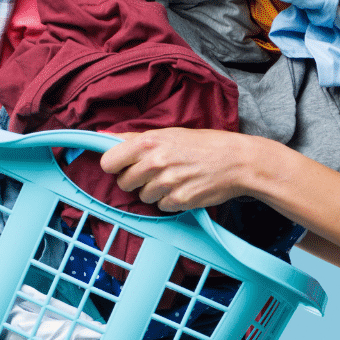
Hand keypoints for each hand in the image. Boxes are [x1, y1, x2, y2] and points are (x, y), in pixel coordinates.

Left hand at [96, 129, 263, 212]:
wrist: (237, 161)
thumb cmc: (203, 144)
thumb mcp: (168, 133)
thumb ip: (134, 137)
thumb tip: (102, 135)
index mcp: (148, 142)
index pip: (108, 162)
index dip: (115, 166)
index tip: (125, 165)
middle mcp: (154, 162)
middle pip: (124, 183)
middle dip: (136, 180)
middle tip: (156, 172)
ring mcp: (167, 183)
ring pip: (143, 197)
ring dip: (155, 192)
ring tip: (175, 178)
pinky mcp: (179, 201)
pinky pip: (161, 207)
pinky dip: (171, 201)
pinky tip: (184, 188)